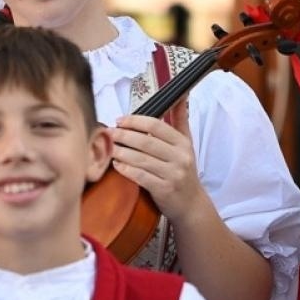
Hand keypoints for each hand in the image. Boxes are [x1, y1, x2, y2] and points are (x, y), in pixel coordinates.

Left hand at [108, 103, 206, 222]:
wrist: (191, 204)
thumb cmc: (184, 171)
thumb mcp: (186, 144)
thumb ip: (180, 120)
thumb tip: (181, 95)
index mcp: (183, 143)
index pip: (156, 126)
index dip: (135, 121)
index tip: (119, 120)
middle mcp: (180, 157)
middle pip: (146, 141)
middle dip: (124, 136)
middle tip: (108, 133)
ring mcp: (173, 174)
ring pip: (141, 159)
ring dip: (121, 152)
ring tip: (109, 148)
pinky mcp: (164, 189)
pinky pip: (141, 176)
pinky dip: (126, 170)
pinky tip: (116, 165)